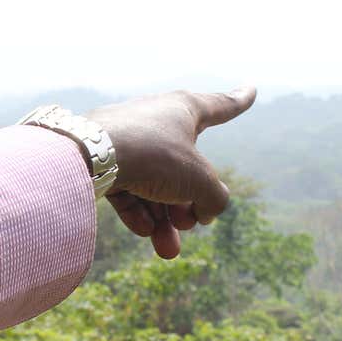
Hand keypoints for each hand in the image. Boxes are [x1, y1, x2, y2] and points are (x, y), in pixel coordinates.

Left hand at [88, 86, 255, 258]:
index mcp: (184, 109)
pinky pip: (128, 190)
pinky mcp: (103, 160)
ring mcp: (127, 139)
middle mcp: (155, 119)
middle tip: (190, 225)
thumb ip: (213, 197)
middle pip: (183, 167)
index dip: (239, 102)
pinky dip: (138, 212)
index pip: (219, 106)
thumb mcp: (198, 180)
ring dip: (163, 221)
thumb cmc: (153, 155)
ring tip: (167, 250)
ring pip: (154, 185)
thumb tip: (203, 212)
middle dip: (187, 205)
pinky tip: (144, 233)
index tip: (251, 90)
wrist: (90, 155)